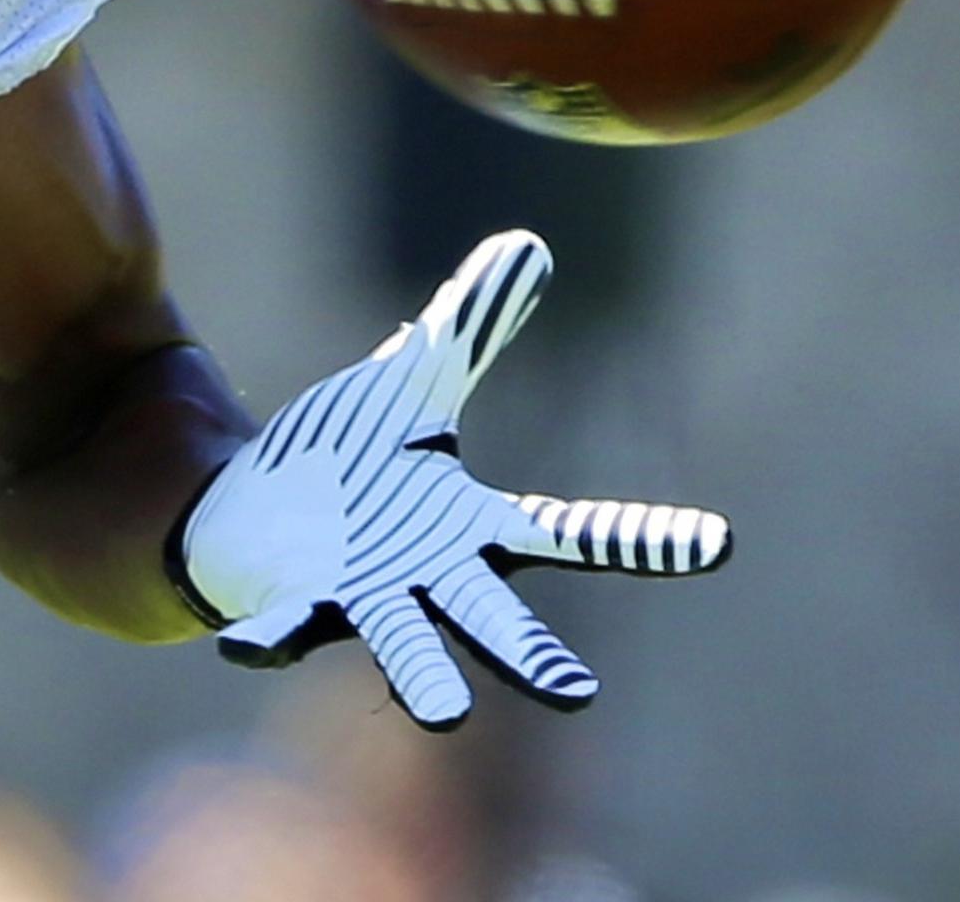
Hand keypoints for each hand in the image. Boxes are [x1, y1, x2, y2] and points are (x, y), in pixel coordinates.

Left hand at [172, 229, 728, 727]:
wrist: (247, 506)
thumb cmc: (345, 459)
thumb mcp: (409, 380)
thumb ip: (472, 324)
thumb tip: (530, 244)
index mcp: (467, 526)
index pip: (567, 533)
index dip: (637, 538)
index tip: (715, 540)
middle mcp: (425, 575)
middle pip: (490, 616)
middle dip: (530, 654)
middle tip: (576, 695)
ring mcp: (357, 597)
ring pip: (399, 642)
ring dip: (422, 676)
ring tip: (446, 716)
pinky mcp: (286, 604)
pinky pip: (279, 630)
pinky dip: (265, 639)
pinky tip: (244, 647)